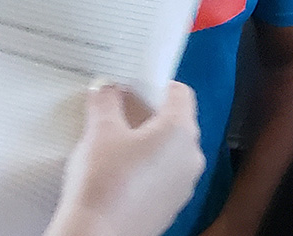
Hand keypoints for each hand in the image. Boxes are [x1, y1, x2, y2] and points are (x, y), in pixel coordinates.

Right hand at [45, 82, 203, 235]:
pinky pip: (165, 176)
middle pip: (177, 122)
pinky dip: (149, 168)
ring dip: (148, 143)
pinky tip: (121, 174)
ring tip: (116, 145)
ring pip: (171, 151)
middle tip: (118, 114)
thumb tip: (107, 87)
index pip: (180, 93)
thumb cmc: (104, 180)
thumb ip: (106, 101)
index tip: (132, 88)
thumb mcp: (100, 131)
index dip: (156, 86)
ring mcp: (185, 183)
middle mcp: (192, 155)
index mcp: (181, 130)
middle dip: (149, 115)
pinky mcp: (173, 205)